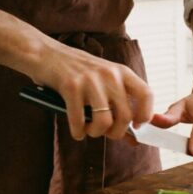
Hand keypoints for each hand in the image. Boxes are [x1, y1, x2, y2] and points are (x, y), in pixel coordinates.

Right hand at [32, 43, 152, 140]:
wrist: (46, 53)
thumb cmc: (77, 72)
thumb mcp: (103, 81)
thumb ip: (119, 105)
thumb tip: (134, 140)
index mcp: (122, 72)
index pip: (146, 95)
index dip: (145, 115)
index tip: (136, 126)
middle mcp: (110, 74)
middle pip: (126, 116)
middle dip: (116, 132)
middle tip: (105, 132)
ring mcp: (90, 80)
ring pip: (104, 122)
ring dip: (96, 133)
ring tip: (89, 130)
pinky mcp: (71, 87)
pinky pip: (79, 121)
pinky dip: (78, 132)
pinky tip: (77, 131)